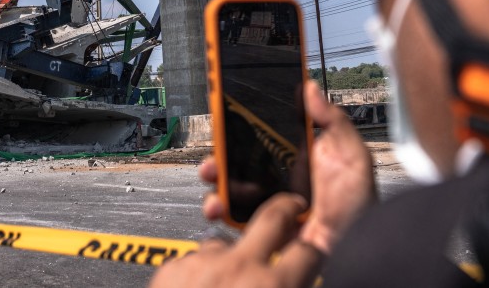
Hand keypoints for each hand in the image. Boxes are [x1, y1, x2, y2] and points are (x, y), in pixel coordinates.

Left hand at [149, 194, 323, 287]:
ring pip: (225, 243)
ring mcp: (203, 264)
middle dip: (285, 210)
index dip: (315, 248)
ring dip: (231, 258)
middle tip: (290, 208)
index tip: (314, 247)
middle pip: (272, 217)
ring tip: (227, 287)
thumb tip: (294, 284)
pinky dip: (199, 274)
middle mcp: (239, 268)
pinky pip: (194, 260)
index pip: (310, 251)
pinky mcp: (172, 267)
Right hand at [197, 82, 374, 252]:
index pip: (261, 134)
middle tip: (214, 157)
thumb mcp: (353, 157)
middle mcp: (277, 176)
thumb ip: (333, 121)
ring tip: (214, 180)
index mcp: (296, 155)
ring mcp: (266, 201)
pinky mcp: (260, 225)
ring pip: (228, 185)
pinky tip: (220, 206)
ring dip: (214, 181)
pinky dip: (219, 209)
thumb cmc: (359, 207)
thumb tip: (309, 88)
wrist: (354, 250)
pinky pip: (232, 215)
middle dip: (218, 155)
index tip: (224, 114)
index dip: (239, 125)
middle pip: (237, 159)